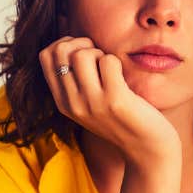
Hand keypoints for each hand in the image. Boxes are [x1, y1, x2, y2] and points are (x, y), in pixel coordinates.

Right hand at [39, 36, 178, 163]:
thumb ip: (77, 81)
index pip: (45, 56)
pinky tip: (124, 78)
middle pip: (60, 51)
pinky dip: (118, 62)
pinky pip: (109, 61)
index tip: (84, 51)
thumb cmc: (123, 120)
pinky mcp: (115, 101)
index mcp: (63, 102)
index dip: (65, 43)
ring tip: (112, 69)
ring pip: (82, 54)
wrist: (147, 151)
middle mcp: (72, 103)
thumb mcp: (90, 105)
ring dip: (101, 53)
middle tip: (100, 57)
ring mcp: (92, 103)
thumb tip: (72, 41)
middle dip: (82, 44)